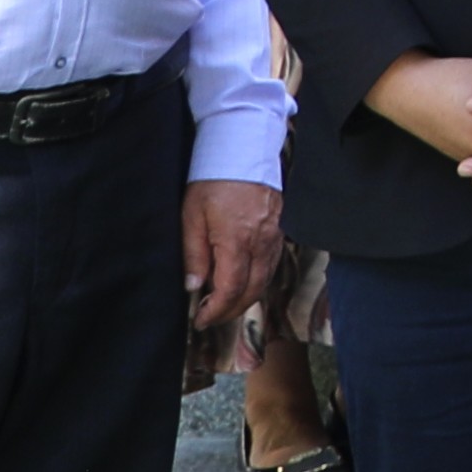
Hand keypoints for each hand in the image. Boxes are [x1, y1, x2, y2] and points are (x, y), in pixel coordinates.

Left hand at [180, 179, 282, 342]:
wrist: (242, 151)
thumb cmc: (213, 181)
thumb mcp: (192, 217)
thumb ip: (193, 255)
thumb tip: (193, 286)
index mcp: (237, 242)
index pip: (230, 290)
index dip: (215, 311)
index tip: (200, 320)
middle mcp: (261, 243)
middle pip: (252, 291)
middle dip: (232, 310)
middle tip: (211, 318)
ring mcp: (274, 237)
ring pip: (265, 280)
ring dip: (246, 298)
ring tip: (224, 304)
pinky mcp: (279, 230)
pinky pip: (271, 264)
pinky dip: (258, 280)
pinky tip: (243, 281)